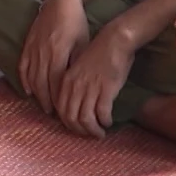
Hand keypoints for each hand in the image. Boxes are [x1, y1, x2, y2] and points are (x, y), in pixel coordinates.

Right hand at [19, 0, 90, 114]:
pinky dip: (24, 80)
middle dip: (47, 100)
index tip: (63, 111)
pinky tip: (28, 91)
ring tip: (43, 106)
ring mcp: (32, 48)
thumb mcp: (82, 43)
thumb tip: (76, 84)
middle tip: (53, 115)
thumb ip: (76, 63)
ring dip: (37, 94)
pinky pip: (23, 66)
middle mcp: (42, 52)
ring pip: (31, 77)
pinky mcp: (27, 44)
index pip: (55, 83)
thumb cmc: (76, 22)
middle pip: (41, 83)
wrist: (60, 0)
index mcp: (57, 52)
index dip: (58, 98)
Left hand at [53, 23, 144, 137]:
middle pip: (71, 118)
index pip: (61, 110)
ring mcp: (90, 89)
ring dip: (93, 130)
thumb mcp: (78, 68)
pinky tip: (108, 122)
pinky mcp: (106, 90)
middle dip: (80, 131)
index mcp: (66, 81)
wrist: (114, 41)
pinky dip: (104, 121)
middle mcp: (75, 87)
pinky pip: (102, 114)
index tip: (78, 128)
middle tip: (89, 135)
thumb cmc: (98, 53)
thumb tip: (75, 104)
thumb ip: (73, 84)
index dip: (69, 123)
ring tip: (100, 133)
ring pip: (86, 119)